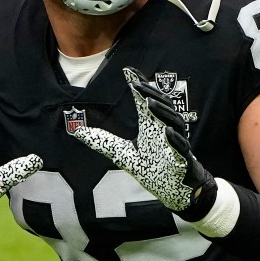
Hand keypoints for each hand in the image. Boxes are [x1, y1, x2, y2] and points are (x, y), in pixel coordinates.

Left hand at [71, 68, 216, 214]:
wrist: (175, 189)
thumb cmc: (152, 167)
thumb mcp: (122, 154)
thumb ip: (103, 142)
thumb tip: (77, 132)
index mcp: (151, 125)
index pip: (145, 100)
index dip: (139, 86)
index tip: (127, 71)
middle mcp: (164, 130)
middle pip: (161, 106)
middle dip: (150, 93)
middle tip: (136, 83)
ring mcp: (175, 143)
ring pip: (173, 122)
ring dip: (161, 111)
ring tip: (147, 102)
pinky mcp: (182, 159)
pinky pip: (181, 147)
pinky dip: (175, 139)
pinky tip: (166, 132)